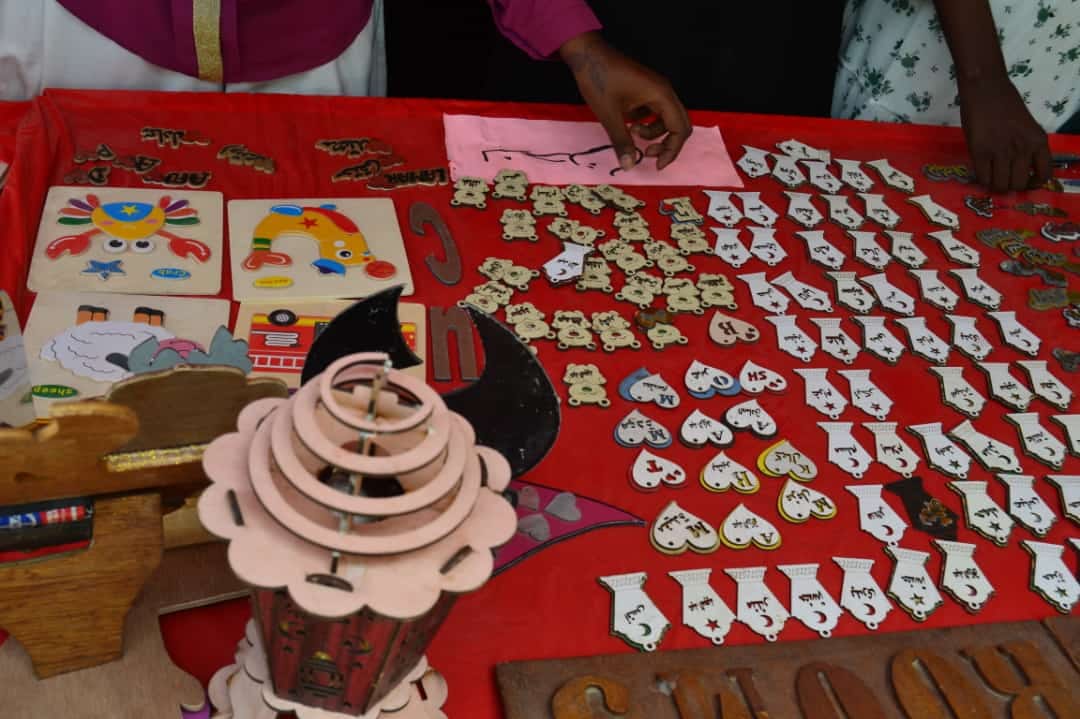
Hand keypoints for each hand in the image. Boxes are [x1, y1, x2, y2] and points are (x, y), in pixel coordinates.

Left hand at [560, 32, 690, 170]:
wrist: (587, 54)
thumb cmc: (599, 80)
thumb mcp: (609, 115)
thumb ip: (622, 142)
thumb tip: (629, 166)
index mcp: (661, 95)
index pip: (680, 129)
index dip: (671, 150)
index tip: (655, 165)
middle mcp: (664, 91)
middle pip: (680, 124)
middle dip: (667, 144)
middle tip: (646, 154)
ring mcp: (656, 89)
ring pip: (667, 119)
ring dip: (654, 133)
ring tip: (632, 133)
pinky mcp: (646, 90)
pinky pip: (655, 112)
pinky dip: (647, 123)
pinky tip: (628, 122)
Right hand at [959, 74, 1050, 192]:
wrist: (986, 88)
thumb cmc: (1006, 103)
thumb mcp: (1027, 126)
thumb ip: (1027, 146)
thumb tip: (1021, 168)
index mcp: (1038, 141)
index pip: (1044, 175)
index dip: (1033, 183)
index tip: (1025, 181)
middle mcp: (1022, 149)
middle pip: (1018, 185)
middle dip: (1010, 186)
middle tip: (1003, 179)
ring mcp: (1000, 152)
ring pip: (1000, 185)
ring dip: (995, 185)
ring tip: (991, 177)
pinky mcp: (980, 152)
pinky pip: (983, 178)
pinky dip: (982, 180)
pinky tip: (982, 172)